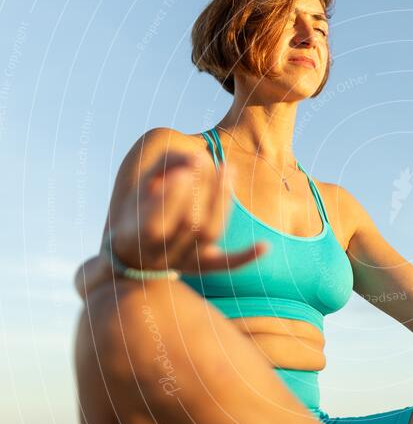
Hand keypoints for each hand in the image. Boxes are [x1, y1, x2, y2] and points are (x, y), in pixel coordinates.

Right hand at [110, 150, 266, 273]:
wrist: (140, 251)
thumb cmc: (143, 206)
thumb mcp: (145, 182)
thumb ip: (167, 163)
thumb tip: (196, 158)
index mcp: (136, 236)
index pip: (155, 223)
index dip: (171, 198)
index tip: (184, 172)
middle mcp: (162, 255)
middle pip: (189, 226)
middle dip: (200, 191)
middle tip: (207, 159)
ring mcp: (186, 262)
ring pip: (208, 234)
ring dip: (221, 201)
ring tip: (228, 169)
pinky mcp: (206, 265)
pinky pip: (227, 265)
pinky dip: (245, 257)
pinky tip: (265, 247)